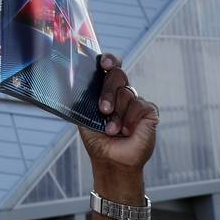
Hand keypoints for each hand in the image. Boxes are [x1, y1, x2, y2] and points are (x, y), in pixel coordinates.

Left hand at [78, 53, 158, 202]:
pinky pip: (140, 106)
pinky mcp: (149, 112)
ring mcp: (136, 101)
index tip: (104, 64)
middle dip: (108, 91)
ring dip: (117, 114)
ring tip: (111, 130)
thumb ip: (83, 99)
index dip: (109, 60)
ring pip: (127, 93)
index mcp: (106, 90)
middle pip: (118, 75)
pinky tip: (126, 131)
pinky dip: (130, 120)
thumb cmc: (97, 138)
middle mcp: (122, 92)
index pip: (111, 67)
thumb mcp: (84, 115)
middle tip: (103, 109)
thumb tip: (70, 83)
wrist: (111, 159)